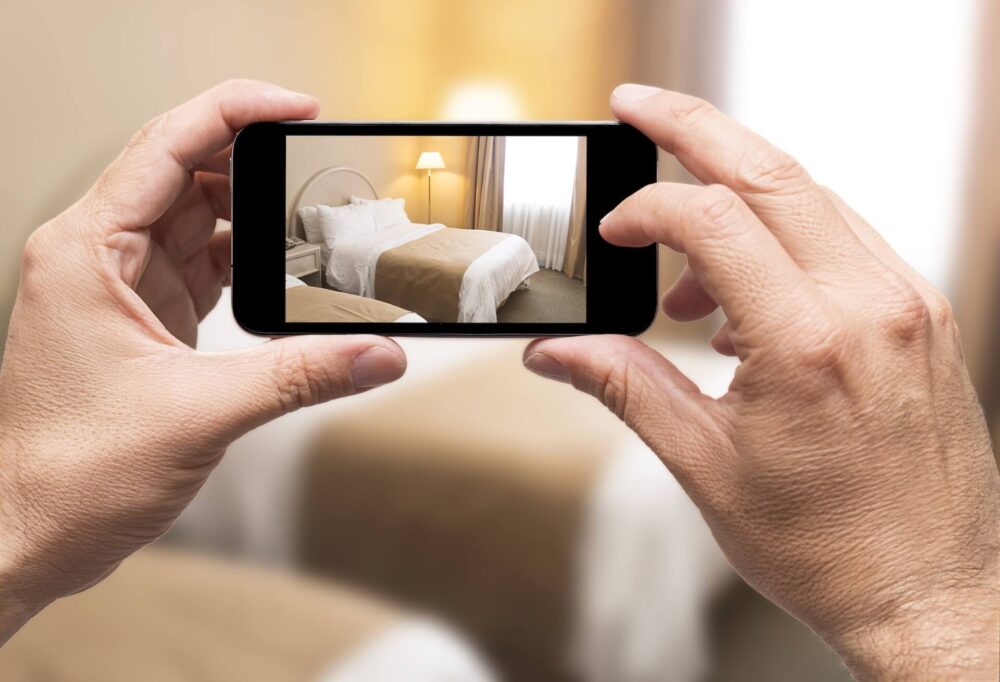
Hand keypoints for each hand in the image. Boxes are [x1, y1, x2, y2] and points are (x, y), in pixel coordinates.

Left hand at [0, 80, 406, 642]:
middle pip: (182, 169)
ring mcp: (117, 284)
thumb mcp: (201, 414)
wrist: (31, 530)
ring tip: (310, 219)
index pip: (167, 146)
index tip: (298, 107)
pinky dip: (242, 259)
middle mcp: (96, 254)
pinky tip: (280, 271)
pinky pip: (197, 261)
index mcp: (88, 252)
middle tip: (317, 164)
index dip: (236, 112)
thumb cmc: (72, 472)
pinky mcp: (138, 315)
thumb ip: (301, 376)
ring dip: (250, 212)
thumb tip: (381, 352)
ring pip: (191, 214)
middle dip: (252, 160)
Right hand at [524, 84, 999, 678]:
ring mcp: (909, 305)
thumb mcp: (705, 467)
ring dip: (739, 203)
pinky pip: (845, 240)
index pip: (714, 219)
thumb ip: (625, 387)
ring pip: (814, 198)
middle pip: (774, 171)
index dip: (648, 210)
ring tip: (689, 283)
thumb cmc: (828, 548)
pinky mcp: (925, 316)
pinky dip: (785, 240)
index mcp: (809, 344)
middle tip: (639, 106)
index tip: (616, 234)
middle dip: (694, 128)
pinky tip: (748, 301)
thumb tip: (560, 352)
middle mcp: (872, 306)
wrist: (929, 596)